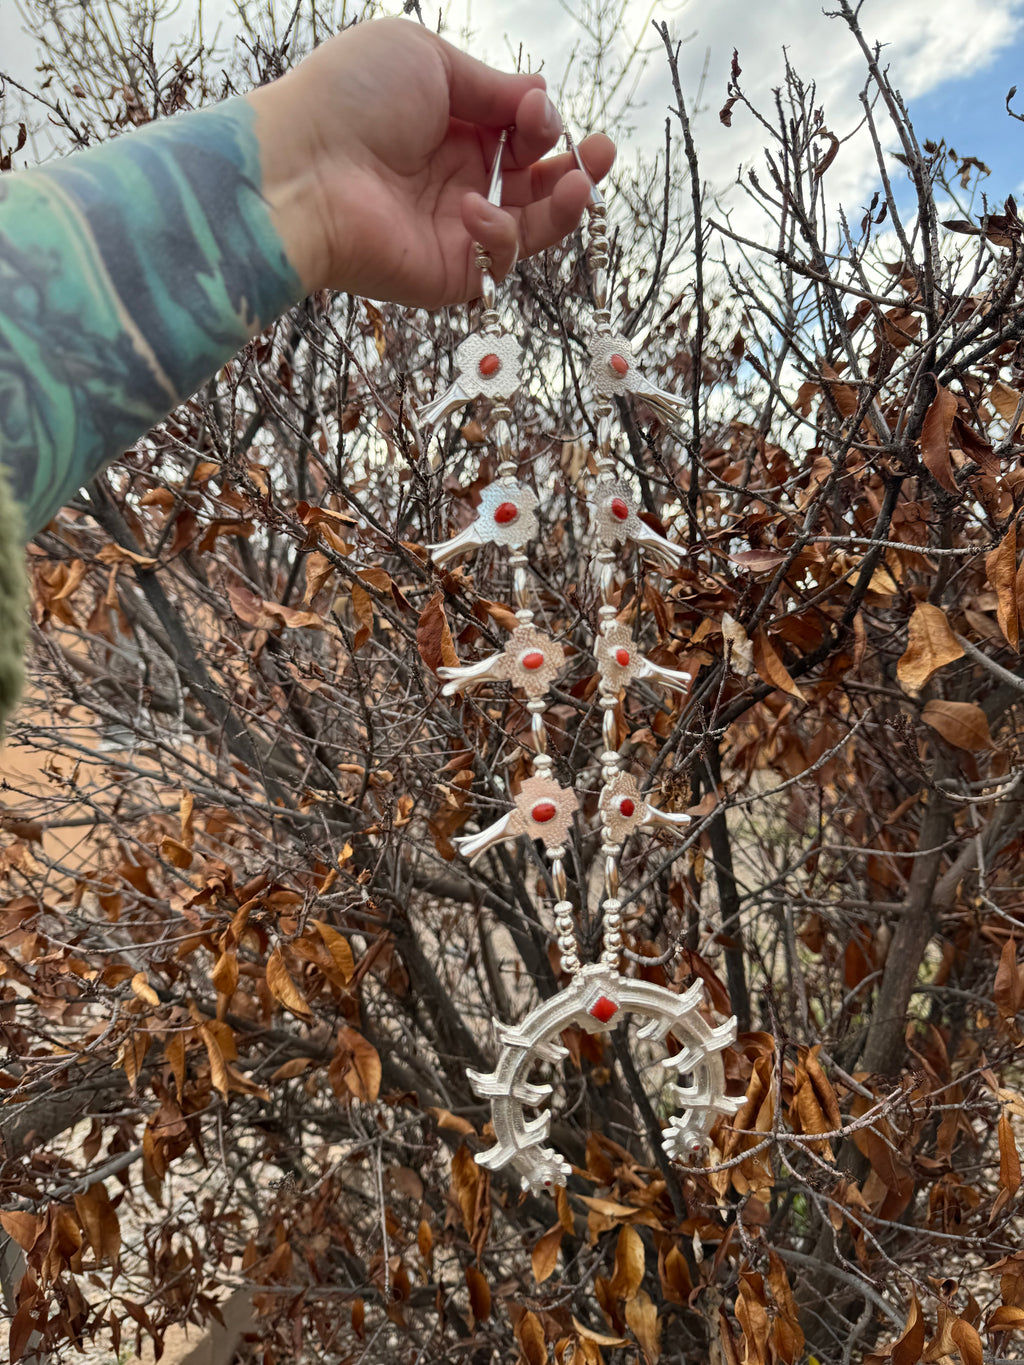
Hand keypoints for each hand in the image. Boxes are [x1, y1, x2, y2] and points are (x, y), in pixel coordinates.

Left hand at [250, 17, 614, 305]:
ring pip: (530, 226)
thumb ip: (490, 84)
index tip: (539, 110)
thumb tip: (538, 97)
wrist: (302, 170)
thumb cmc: (349, 100)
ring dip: (563, 205)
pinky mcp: (449, 274)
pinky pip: (499, 259)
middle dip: (573, 167)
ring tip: (582, 182)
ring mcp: (453, 230)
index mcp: (447, 128)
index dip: (540, 123)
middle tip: (601, 153)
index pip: (515, 133)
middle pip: (533, 182)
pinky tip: (476, 207)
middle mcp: (454, 180)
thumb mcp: (428, 61)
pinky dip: (501, 233)